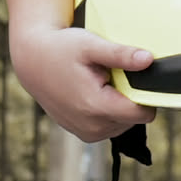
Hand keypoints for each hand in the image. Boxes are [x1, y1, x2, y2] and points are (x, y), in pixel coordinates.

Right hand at [10, 23, 151, 143]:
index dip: (145, 94)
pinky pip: (110, 127)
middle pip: (134, 119)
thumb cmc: (61, 49)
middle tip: (109, 76)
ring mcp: (86, 133)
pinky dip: (108, 112)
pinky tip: (93, 93)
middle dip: (129, 98)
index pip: (142, 113)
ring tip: (100, 83)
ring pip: (124, 124)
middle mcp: (92, 126)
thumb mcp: (91, 45)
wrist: (32, 61)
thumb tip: (148, 59)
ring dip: (119, 105)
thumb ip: (120, 54)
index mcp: (96, 107)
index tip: (134, 77)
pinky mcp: (83, 135)